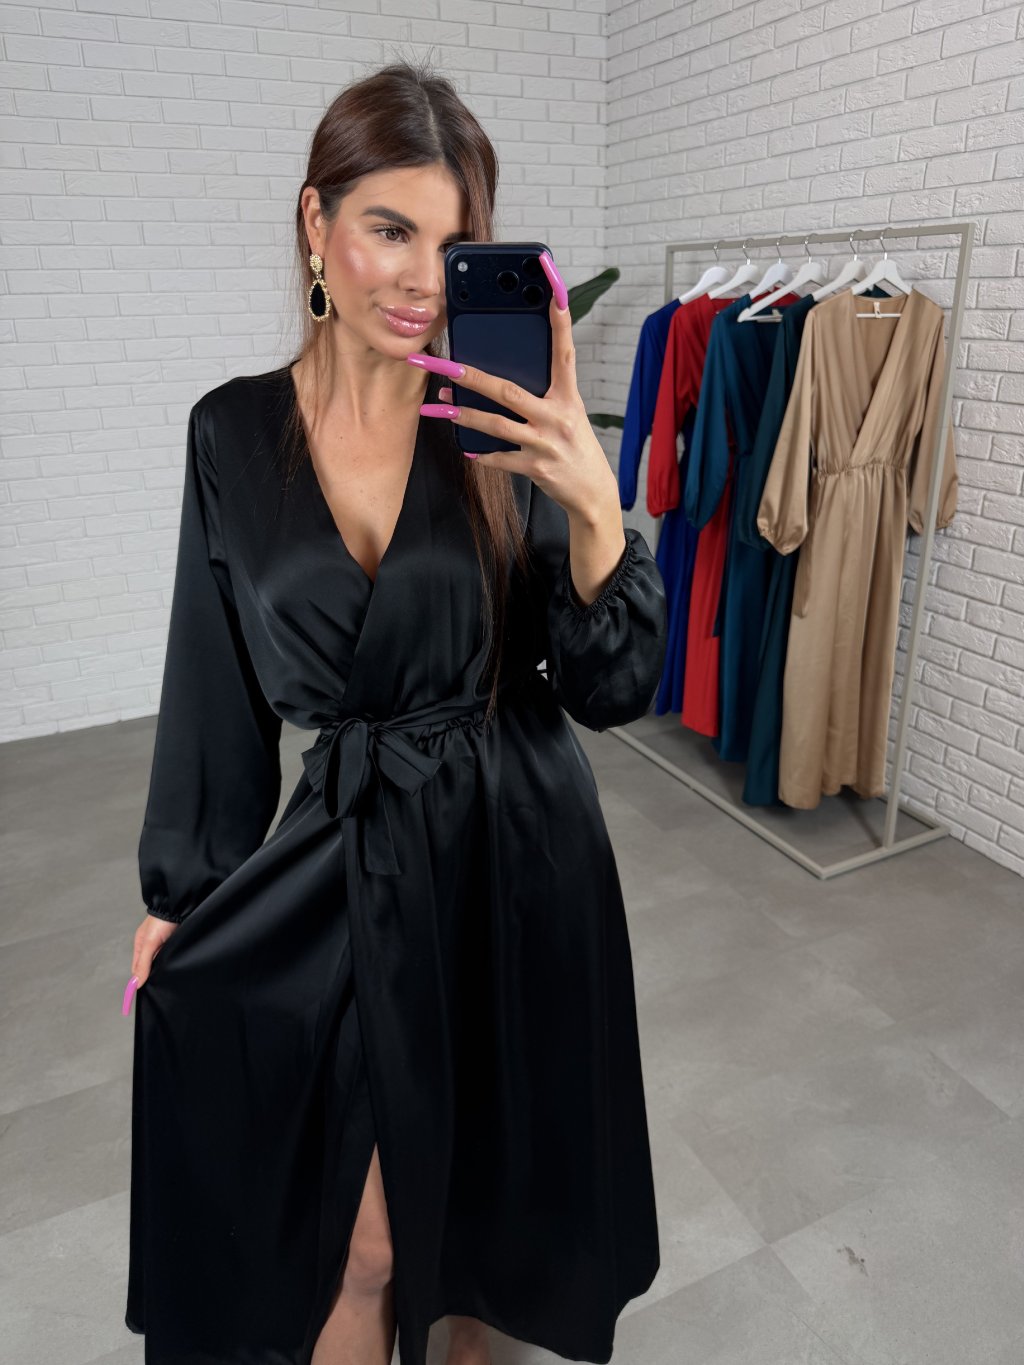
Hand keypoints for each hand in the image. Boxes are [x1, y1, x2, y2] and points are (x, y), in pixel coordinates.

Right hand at [122, 913, 177, 1013]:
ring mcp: (164, 945)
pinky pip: (172, 957)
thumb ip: (143, 963)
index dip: (139, 980)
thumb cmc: (161, 920)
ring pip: (162, 963)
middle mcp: (152, 946)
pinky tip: (177, 969)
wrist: (179, 906)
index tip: (141, 992)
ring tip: (168, 981)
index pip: (138, 968)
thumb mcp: (149, 943)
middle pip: (150, 967)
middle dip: (153, 976)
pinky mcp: (175, 944)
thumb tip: (136, 983)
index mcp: (141, 946)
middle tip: (158, 989)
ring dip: (165, 969)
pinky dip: (173, 963)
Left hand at [408, 251, 618, 523]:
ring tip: (438, 406)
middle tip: (441, 365)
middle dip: (470, 377)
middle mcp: (558, 416)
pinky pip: (501, 459)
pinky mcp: (536, 468)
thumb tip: (500, 380)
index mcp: (569, 397)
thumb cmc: (576, 448)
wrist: (593, 493)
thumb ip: (542, 395)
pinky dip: (483, 455)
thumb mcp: (569, 415)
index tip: (553, 288)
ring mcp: (546, 443)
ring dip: (463, 416)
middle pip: (507, 390)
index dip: (559, 321)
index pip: (564, 351)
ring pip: (496, 425)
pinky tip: (467, 449)